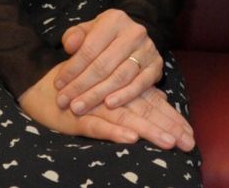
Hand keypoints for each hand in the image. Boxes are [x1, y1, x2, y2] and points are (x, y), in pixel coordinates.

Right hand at [20, 67, 194, 150]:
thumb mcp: (106, 92)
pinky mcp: (76, 118)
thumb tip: (161, 97)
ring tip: (167, 142)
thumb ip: (131, 94)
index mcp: (122, 91)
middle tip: (187, 143)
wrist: (39, 85)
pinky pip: (96, 126)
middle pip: (144, 112)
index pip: (152, 104)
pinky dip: (113, 132)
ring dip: (147, 130)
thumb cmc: (77, 89)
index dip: (171, 118)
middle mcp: (111, 97)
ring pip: (125, 118)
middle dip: (167, 128)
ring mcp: (94, 107)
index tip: (189, 134)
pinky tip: (131, 138)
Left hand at [54, 8, 161, 113]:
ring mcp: (148, 49)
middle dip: (81, 86)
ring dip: (97, 95)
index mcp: (114, 20)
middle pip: (103, 65)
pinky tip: (109, 105)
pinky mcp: (156, 66)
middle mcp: (134, 32)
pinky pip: (140, 84)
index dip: (72, 69)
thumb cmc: (103, 37)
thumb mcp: (87, 30)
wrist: (133, 38)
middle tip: (65, 102)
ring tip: (80, 107)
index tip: (58, 85)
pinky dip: (125, 96)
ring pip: (120, 77)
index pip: (89, 48)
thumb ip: (74, 36)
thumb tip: (70, 46)